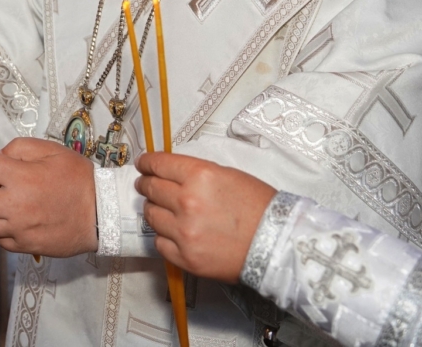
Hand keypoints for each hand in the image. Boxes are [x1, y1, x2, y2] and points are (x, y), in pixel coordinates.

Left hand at [0, 138, 96, 256]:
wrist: (101, 213)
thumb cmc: (79, 179)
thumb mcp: (52, 151)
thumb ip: (21, 148)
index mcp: (21, 178)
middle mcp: (15, 205)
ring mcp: (19, 229)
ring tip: (0, 203)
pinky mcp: (26, 246)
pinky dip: (0, 229)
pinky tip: (12, 219)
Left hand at [134, 152, 275, 282]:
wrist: (278, 244)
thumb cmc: (259, 207)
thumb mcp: (227, 175)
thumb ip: (195, 173)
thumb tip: (172, 173)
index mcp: (198, 176)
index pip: (158, 164)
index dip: (147, 163)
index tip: (143, 165)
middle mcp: (186, 202)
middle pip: (150, 189)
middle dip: (146, 184)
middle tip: (147, 185)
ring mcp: (184, 232)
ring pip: (151, 215)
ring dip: (154, 210)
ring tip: (164, 210)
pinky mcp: (185, 258)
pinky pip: (159, 242)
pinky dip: (164, 236)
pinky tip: (174, 233)